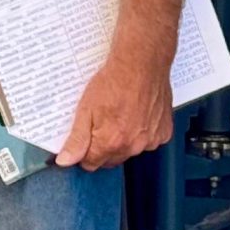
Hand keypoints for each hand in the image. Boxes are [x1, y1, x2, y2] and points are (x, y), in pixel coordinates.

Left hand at [57, 50, 174, 169]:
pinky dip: (140, 133)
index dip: (83, 153)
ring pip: (130, 151)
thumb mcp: (85, 109)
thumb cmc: (113, 83)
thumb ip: (77, 139)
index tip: (82, 142)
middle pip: (111, 160)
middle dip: (101, 148)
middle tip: (98, 124)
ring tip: (117, 116)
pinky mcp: (164, 132)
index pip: (92, 164)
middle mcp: (134, 146)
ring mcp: (151, 140)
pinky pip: (148, 141)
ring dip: (122, 141)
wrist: (142, 65)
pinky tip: (135, 115)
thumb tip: (66, 161)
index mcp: (112, 142)